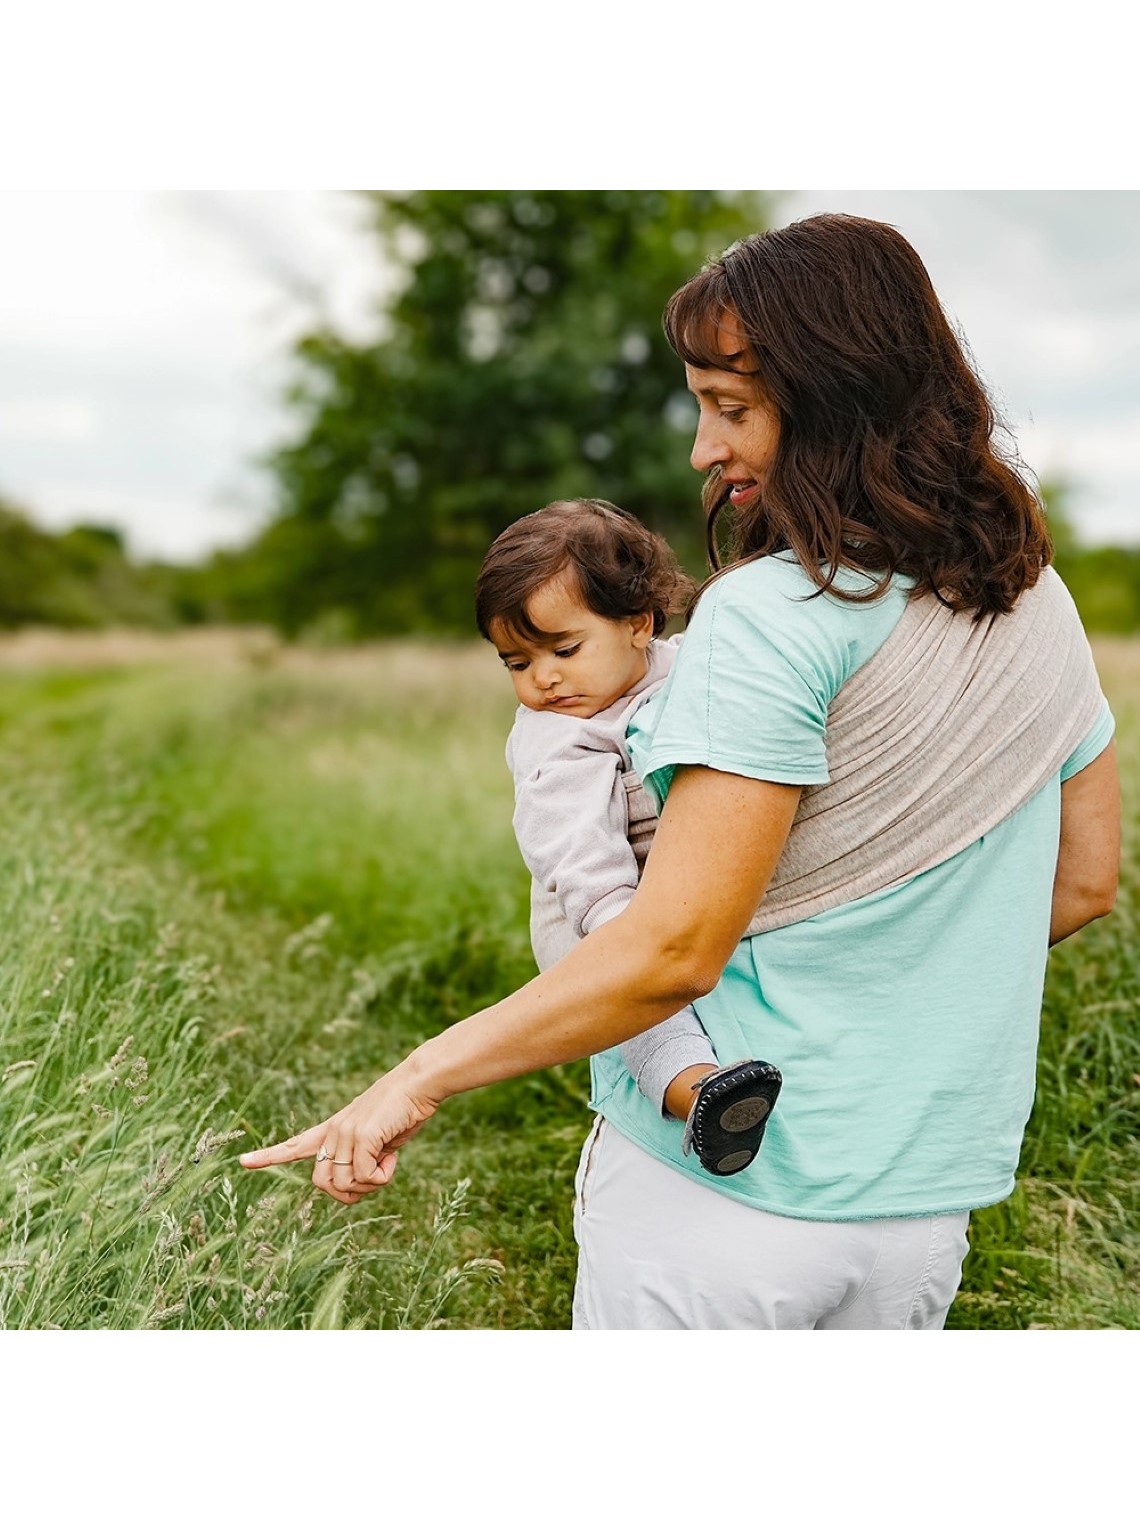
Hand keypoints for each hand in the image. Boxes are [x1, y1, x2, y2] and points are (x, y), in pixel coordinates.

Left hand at [238, 1064, 438, 1204]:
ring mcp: (346, 1131)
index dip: (269, 1156)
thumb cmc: (404, 1110)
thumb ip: (363, 1157)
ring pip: (343, 1184)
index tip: (242, 1162)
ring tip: (387, 1163)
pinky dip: (383, 1177)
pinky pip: (365, 1175)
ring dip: (370, 1185)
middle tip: (374, 1180)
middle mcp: (334, 1131)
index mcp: (334, 1129)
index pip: (295, 1144)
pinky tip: (393, 1157)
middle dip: (348, 1194)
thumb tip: (360, 1181)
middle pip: (322, 1183)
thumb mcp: (379, 1140)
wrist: (419, 1082)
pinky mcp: (362, 1134)